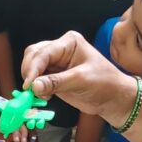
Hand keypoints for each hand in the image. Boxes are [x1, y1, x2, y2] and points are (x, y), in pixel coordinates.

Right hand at [21, 31, 137, 120]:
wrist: (113, 98)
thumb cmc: (104, 83)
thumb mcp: (81, 81)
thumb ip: (56, 82)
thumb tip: (34, 86)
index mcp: (69, 43)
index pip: (44, 52)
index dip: (33, 68)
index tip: (29, 85)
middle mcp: (60, 50)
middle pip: (33, 55)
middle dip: (29, 72)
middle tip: (31, 89)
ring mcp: (56, 63)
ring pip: (33, 66)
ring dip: (31, 80)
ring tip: (40, 94)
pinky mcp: (54, 76)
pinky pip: (37, 79)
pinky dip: (35, 88)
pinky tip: (44, 96)